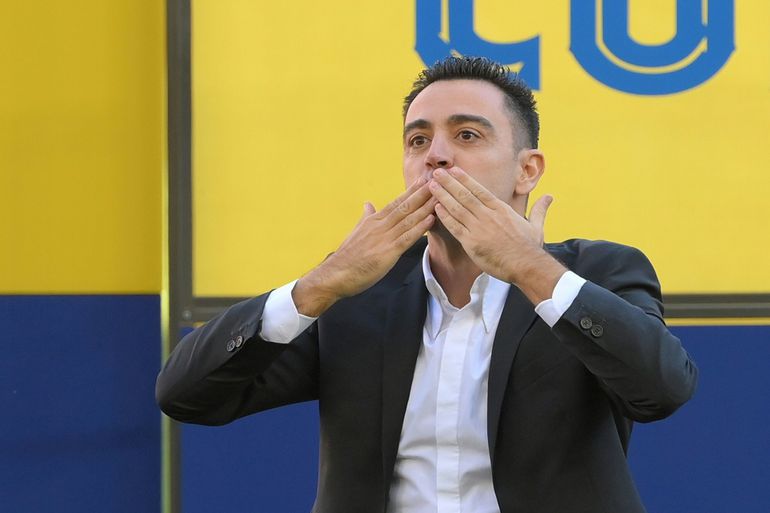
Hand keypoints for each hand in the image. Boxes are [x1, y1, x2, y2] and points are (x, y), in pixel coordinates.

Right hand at [293, 177, 436, 315]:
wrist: (335, 275)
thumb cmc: (346, 257)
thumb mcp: (356, 232)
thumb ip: (365, 218)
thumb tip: (368, 204)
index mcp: (373, 221)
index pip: (396, 203)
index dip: (411, 191)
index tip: (424, 180)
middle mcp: (379, 226)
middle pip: (404, 206)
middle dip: (422, 193)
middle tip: (437, 180)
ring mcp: (383, 238)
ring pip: (408, 219)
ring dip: (425, 207)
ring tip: (439, 195)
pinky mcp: (386, 253)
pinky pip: (406, 238)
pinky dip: (419, 228)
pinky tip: (430, 219)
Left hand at [428, 167, 565, 302]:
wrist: (527, 265)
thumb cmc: (531, 247)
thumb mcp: (536, 225)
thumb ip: (539, 209)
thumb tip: (550, 197)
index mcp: (500, 209)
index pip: (479, 189)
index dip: (464, 179)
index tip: (453, 170)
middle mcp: (488, 215)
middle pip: (464, 195)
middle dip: (448, 182)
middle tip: (435, 172)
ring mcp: (479, 228)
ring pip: (457, 208)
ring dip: (443, 195)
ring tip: (431, 186)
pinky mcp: (472, 243)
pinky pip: (455, 227)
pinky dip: (445, 216)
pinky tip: (436, 208)